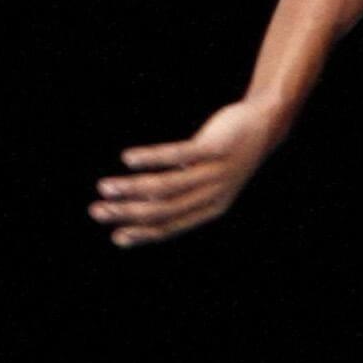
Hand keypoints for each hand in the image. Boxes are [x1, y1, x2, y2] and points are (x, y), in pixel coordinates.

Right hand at [89, 98, 286, 247]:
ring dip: (131, 187)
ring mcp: (215, 172)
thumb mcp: (209, 180)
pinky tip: (127, 158)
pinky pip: (178, 155)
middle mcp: (214, 194)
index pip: (173, 227)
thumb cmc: (229, 155)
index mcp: (212, 208)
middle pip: (164, 210)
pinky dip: (150, 158)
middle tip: (97, 211)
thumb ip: (182, 193)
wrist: (265, 125)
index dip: (144, 235)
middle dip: (128, 213)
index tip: (116, 236)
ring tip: (104, 186)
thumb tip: (142, 205)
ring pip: (167, 186)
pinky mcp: (214, 147)